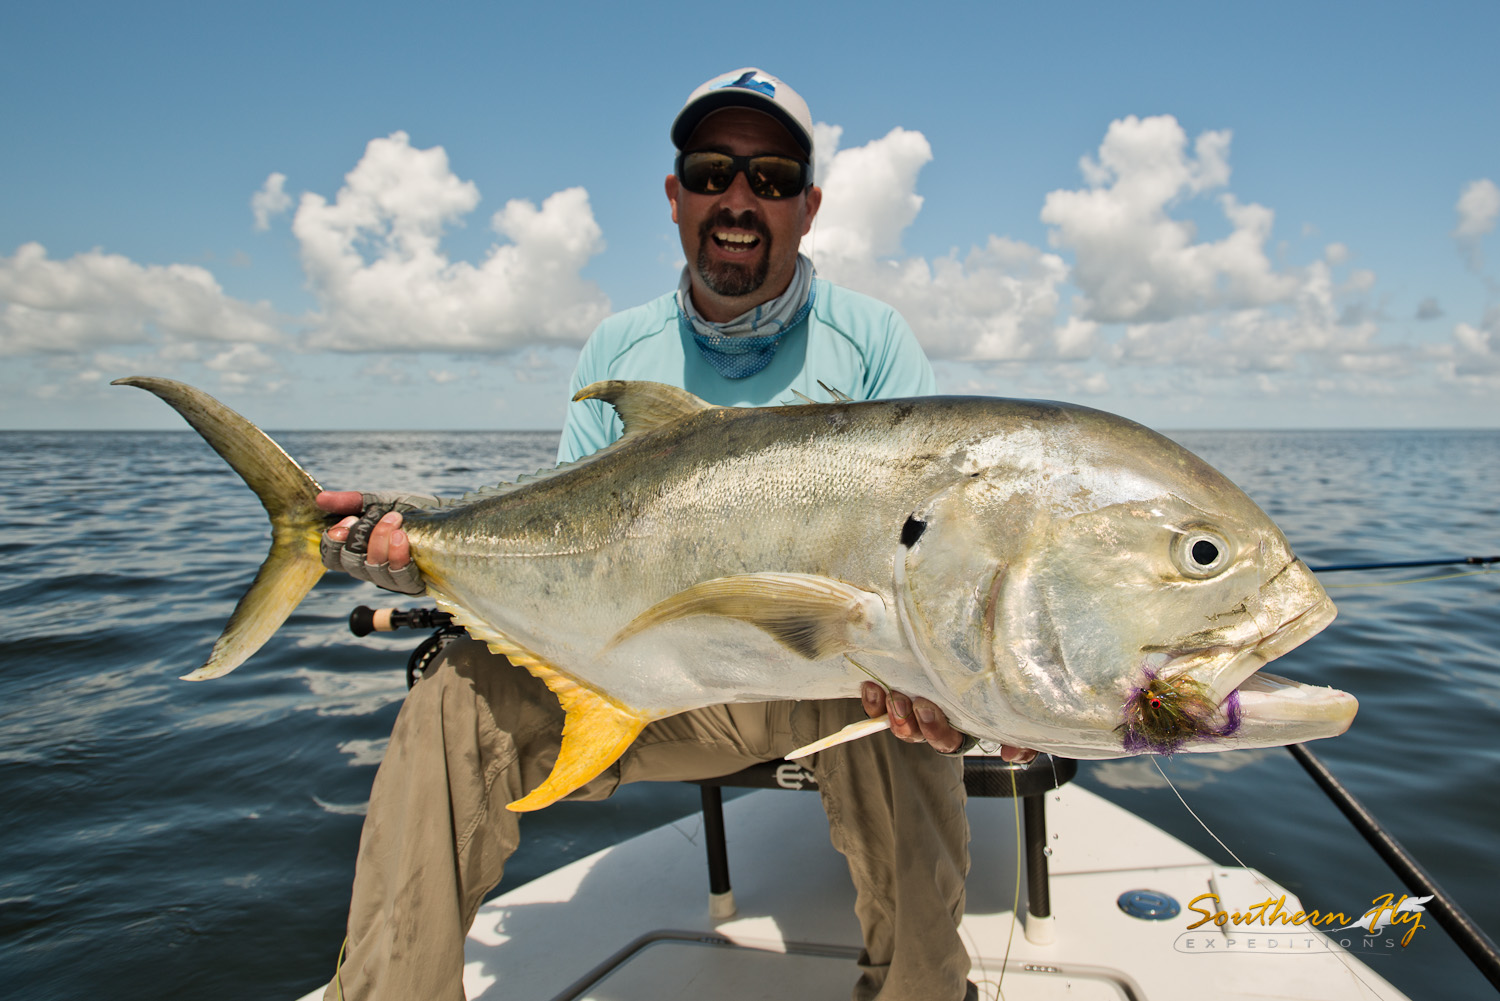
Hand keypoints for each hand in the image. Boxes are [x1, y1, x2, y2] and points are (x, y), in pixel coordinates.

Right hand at [317, 490, 427, 593]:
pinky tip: (402, 538)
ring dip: (381, 542)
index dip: (332, 543)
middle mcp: (371, 568)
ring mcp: (391, 579)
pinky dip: (398, 555)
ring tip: (395, 521)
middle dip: (360, 537)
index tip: (346, 522)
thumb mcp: (380, 501)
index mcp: (358, 551)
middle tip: (380, 515)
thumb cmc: (412, 511)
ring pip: (374, 570)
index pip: (331, 557)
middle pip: (351, 563)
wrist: (448, 516)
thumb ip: (350, 501)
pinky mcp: (413, 584)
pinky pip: (400, 576)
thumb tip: (320, 499)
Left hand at [860, 681, 1036, 761]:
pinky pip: (878, 707)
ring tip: (892, 694)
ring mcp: (912, 710)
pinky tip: (871, 686)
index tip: (929, 708)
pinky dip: (873, 700)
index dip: (935, 730)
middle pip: (915, 734)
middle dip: (910, 722)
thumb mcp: (1011, 712)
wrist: (976, 655)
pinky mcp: (894, 697)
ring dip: (891, 712)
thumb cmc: (993, 687)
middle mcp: (932, 723)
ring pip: (896, 722)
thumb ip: (1020, 736)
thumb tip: (1011, 755)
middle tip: (913, 701)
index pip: (944, 741)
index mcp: (958, 729)